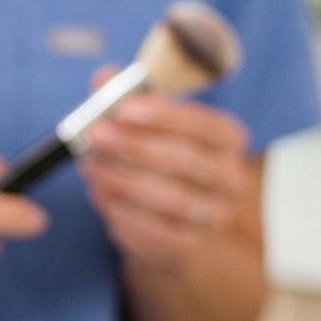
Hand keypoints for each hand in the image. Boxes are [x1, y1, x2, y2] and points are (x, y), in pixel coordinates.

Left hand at [78, 71, 254, 269]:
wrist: (170, 219)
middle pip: (186, 161)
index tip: (123, 108)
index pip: (205, 125)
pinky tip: (100, 196)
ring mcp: (214, 216)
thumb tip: (104, 76)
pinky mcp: (190, 245)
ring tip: (90, 165)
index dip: (165, 115)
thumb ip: (125, 98)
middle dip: (135, 146)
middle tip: (95, 135)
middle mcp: (230, 179)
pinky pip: (156, 232)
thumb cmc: (158, 159)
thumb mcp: (146, 125)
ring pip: (171, 198)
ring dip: (123, 180)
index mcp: (227, 140)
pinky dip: (123, 213)